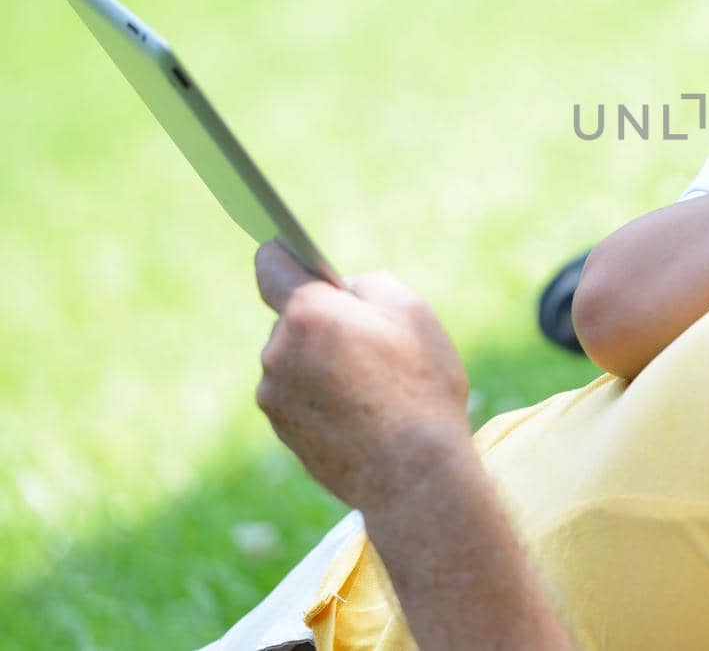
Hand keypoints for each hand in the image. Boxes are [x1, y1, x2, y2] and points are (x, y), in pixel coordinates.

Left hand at [254, 241, 472, 510]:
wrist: (413, 474)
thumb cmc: (420, 386)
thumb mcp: (412, 311)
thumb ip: (369, 285)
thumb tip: (344, 292)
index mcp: (308, 312)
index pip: (272, 263)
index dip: (284, 255)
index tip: (289, 250)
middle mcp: (278, 351)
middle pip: (295, 318)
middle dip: (325, 322)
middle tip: (373, 343)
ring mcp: (274, 396)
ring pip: (296, 360)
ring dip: (323, 363)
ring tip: (374, 387)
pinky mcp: (282, 431)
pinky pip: (298, 397)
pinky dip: (323, 398)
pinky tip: (363, 414)